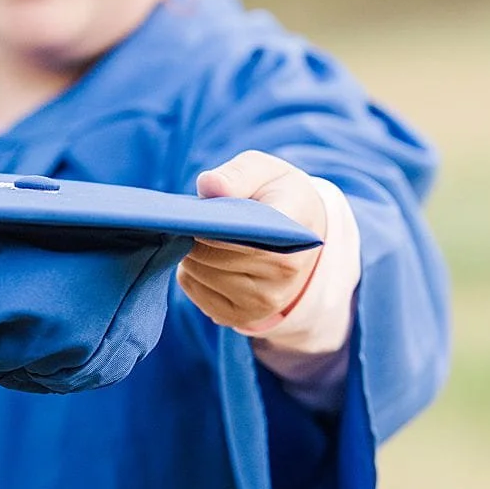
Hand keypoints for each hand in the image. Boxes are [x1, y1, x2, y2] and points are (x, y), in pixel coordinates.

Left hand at [179, 152, 329, 331]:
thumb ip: (238, 174)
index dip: (211, 228)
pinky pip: (195, 292)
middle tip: (198, 221)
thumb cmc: (276, 196)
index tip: (198, 214)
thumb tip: (209, 185)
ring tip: (205, 237)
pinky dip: (191, 273)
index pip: (242, 239)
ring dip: (191, 254)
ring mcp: (264, 303)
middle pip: (212, 258)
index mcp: (294, 236)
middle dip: (195, 236)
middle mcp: (283, 277)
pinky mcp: (242, 317)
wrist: (298, 233)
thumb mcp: (264, 171)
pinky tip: (208, 258)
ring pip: (199, 275)